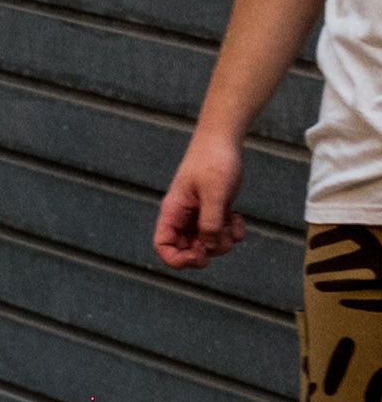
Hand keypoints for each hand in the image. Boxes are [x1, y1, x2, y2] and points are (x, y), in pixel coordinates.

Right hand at [157, 126, 250, 269]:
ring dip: (224, 241)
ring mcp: (199, 215)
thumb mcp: (214, 194)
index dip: (178, 259)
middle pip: (188, 249)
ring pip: (207, 244)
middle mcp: (183, 216)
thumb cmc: (213, 162)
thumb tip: (207, 248)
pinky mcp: (214, 211)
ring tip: (232, 223)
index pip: (163, 246)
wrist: (223, 142)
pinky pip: (222, 234)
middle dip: (208, 250)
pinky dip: (233, 232)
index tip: (200, 256)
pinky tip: (237, 217)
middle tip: (222, 239)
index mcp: (173, 211)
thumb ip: (210, 223)